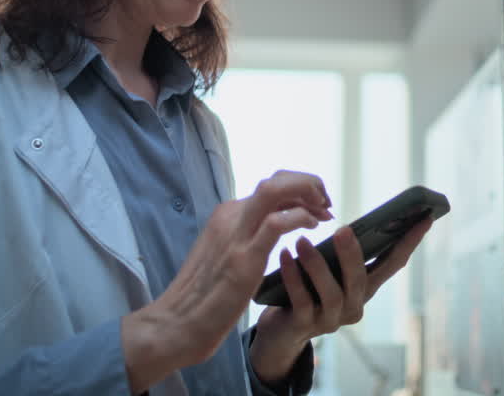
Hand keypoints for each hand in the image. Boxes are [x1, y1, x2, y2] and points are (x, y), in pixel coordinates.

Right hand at [118, 170, 333, 390]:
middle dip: (308, 184)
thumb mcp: (227, 253)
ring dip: (307, 194)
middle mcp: (230, 216)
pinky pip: (277, 223)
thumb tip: (276, 226)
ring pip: (276, 190)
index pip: (271, 187)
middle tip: (326, 204)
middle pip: (276, 180)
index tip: (318, 206)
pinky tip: (312, 228)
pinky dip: (300, 218)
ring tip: (324, 212)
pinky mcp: (243, 257)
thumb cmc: (204, 294)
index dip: (301, 190)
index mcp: (227, 214)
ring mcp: (235, 234)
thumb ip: (248, 236)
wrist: (177, 322)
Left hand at [249, 216, 433, 382]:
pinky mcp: (305, 326)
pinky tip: (284, 256)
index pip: (393, 263)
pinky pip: (302, 301)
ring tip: (301, 241)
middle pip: (361, 280)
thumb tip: (348, 225)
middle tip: (342, 229)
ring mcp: (331, 320)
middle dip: (353, 254)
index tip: (426, 217)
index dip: (410, 242)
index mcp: (365, 289)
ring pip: (332, 293)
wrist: (282, 331)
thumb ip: (340, 254)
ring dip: (316, 266)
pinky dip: (293, 278)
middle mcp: (354, 306)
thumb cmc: (308, 290)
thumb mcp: (329, 270)